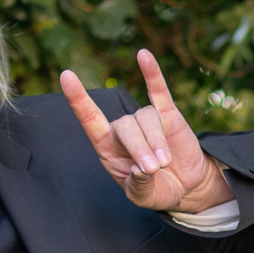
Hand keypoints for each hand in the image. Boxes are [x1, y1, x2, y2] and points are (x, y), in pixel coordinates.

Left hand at [60, 49, 234, 213]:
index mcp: (107, 147)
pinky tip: (143, 55)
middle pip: (125, 126)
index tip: (67, 76)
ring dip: (155, 141)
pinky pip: (159, 91)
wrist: (186, 186)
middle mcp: (123, 130)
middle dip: (140, 148)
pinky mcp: (168, 114)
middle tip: (154, 169)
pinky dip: (152, 73)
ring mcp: (145, 120)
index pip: (89, 120)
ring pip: (146, 119)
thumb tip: (141, 168)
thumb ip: (139, 185)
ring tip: (165, 162)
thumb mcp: (143, 197)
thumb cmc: (156, 190)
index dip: (78, 100)